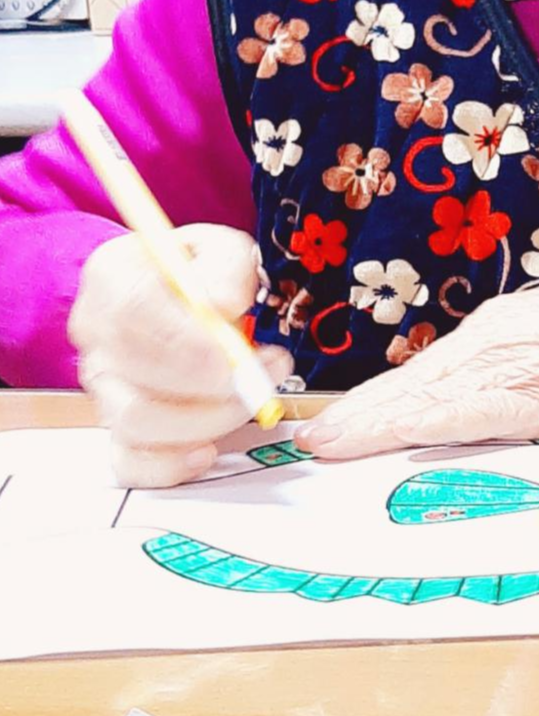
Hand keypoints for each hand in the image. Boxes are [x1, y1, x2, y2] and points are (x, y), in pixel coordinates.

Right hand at [70, 225, 293, 488]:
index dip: (184, 343)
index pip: (132, 313)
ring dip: (205, 420)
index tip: (231, 359)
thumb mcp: (223, 250)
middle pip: (135, 375)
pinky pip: (130, 462)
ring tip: (252, 398)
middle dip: (209, 387)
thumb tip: (221, 306)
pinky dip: (170, 465)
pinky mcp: (117, 426)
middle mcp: (95, 333)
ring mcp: (102, 384)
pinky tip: (208, 449)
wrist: (184, 299)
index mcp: (112, 277)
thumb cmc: (201, 274)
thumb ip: (227, 267)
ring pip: (136, 422)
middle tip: (265, 374)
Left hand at [295, 257, 538, 459]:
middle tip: (311, 437)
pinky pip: (461, 413)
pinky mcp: (526, 394)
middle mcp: (487, 346)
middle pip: (409, 386)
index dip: (376, 401)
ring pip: (421, 398)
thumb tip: (480, 396)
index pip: (422, 375)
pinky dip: (417, 424)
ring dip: (371, 423)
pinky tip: (388, 435)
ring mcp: (503, 368)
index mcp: (494, 335)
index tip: (337, 421)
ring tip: (327, 443)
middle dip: (358, 415)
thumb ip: (515, 366)